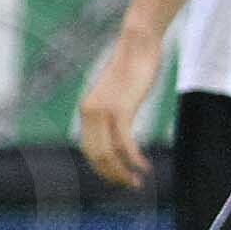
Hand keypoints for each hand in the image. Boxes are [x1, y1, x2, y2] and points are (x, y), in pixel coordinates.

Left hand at [77, 24, 162, 187]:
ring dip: (123, 172)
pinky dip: (134, 159)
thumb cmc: (133, 65)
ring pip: (109, 154)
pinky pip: (125, 144)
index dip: (103, 168)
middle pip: (96, 156)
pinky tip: (144, 167)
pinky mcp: (121, 110)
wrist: (137, 44)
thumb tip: (120, 123)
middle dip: (112, 175)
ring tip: (137, 182)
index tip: (119, 176)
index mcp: (86, 111)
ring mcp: (104, 112)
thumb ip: (114, 109)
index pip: (89, 150)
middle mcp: (89, 113)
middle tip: (130, 185)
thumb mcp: (118, 91)